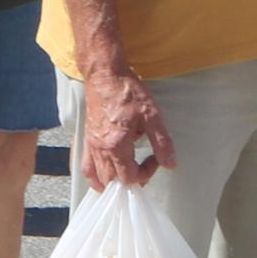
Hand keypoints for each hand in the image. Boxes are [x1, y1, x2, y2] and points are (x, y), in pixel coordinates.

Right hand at [77, 62, 174, 189]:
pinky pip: (85, 167)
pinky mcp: (86, 140)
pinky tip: (103, 176)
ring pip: (97, 178)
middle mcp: (100, 149)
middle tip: (143, 166)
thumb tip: (171, 164)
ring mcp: (90, 145)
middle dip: (131, 180)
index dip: (146, 174)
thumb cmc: (127, 91)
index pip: (130, 177)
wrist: (104, 74)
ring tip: (126, 175)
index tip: (154, 158)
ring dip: (112, 183)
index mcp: (116, 145)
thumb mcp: (152, 115)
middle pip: (113, 182)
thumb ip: (162, 142)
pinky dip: (94, 177)